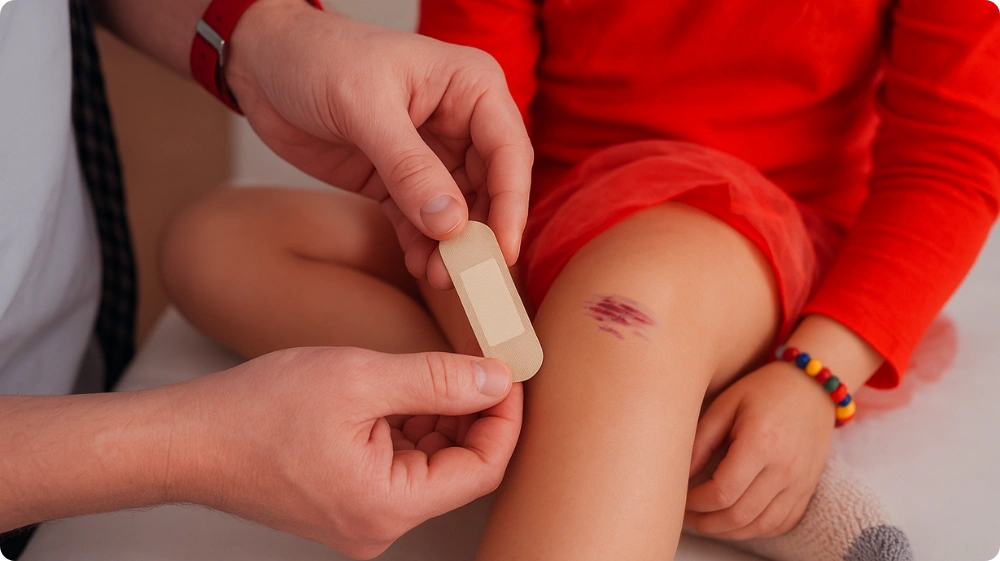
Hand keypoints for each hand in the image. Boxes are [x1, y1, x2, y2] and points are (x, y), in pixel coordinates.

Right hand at [168, 348, 521, 558]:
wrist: (187, 439)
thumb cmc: (256, 411)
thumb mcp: (359, 379)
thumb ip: (436, 380)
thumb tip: (496, 379)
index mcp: (388, 506)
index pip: (481, 470)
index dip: (504, 418)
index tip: (508, 372)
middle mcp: (379, 524)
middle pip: (458, 468)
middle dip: (473, 412)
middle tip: (479, 359)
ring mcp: (362, 515)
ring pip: (429, 462)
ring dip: (441, 415)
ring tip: (435, 367)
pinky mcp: (346, 499)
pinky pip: (398, 464)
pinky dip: (410, 425)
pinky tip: (402, 389)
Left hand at [225, 0, 532, 287]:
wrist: (263, 63)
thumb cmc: (316, 56)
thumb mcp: (363, 106)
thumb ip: (408, 166)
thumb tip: (450, 222)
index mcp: (469, 87)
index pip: (508, 150)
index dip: (511, 202)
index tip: (502, 248)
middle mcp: (459, 121)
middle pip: (490, 188)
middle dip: (480, 233)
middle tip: (470, 274)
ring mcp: (430, 154)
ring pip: (457, 211)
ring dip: (450, 247)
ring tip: (439, 276)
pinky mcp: (397, 180)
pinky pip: (420, 221)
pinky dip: (421, 245)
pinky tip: (418, 264)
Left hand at [684, 361, 833, 539]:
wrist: (812, 386)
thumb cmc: (763, 390)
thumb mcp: (726, 404)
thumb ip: (702, 440)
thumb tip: (682, 476)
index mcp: (761, 443)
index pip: (722, 492)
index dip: (695, 502)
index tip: (681, 497)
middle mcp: (785, 468)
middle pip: (740, 515)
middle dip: (707, 522)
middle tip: (687, 515)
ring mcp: (801, 482)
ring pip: (760, 526)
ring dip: (728, 531)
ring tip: (706, 521)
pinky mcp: (808, 488)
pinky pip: (782, 523)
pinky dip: (755, 529)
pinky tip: (736, 521)